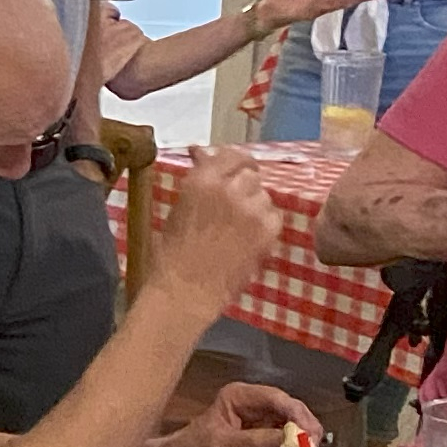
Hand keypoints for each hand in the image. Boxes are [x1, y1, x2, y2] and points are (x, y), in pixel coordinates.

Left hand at [136, 380, 304, 446]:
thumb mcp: (220, 444)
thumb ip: (255, 440)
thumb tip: (290, 439)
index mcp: (241, 397)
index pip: (277, 399)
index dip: (296, 413)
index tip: (307, 433)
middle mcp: (257, 409)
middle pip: (293, 413)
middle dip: (305, 431)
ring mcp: (265, 429)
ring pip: (297, 432)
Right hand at [153, 142, 282, 308]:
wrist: (185, 291)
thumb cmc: (172, 252)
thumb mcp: (180, 207)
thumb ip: (199, 181)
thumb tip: (204, 155)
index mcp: (203, 180)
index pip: (231, 155)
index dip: (233, 162)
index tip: (231, 168)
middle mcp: (231, 189)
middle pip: (250, 174)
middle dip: (241, 185)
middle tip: (231, 202)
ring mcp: (253, 210)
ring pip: (263, 195)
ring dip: (253, 204)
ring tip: (238, 224)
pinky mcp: (268, 231)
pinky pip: (273, 216)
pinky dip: (264, 223)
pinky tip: (247, 237)